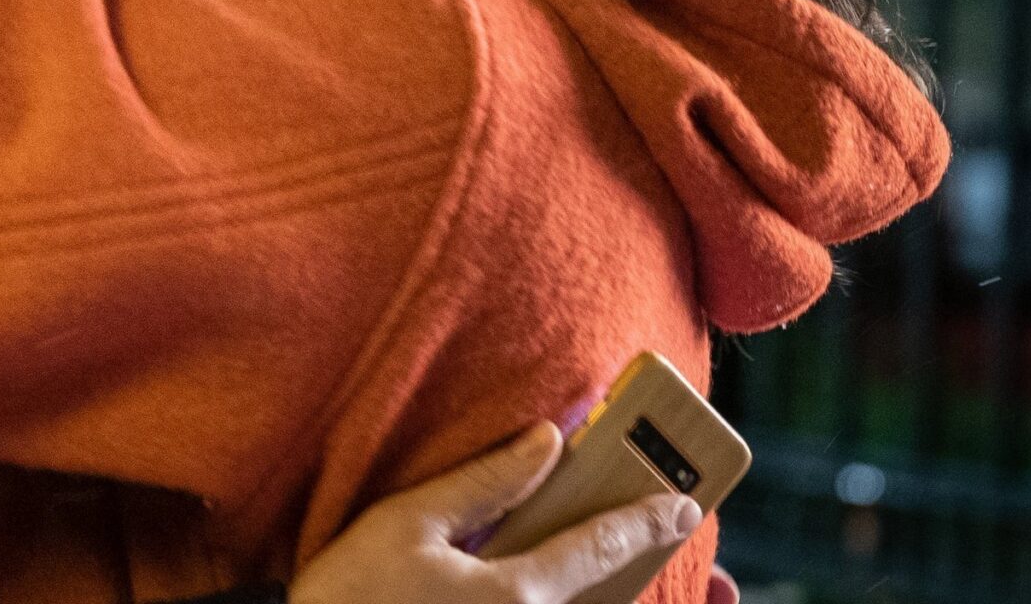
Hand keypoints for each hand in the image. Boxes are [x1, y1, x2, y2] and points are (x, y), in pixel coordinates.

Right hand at [288, 423, 704, 603]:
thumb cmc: (349, 598)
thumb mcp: (405, 523)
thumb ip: (484, 483)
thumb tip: (548, 442)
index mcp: (515, 593)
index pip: (599, 547)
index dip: (645, 520)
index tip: (682, 505)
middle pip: (605, 598)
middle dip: (636, 562)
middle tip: (666, 530)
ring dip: (602, 587)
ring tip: (619, 552)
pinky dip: (571, 597)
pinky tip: (567, 582)